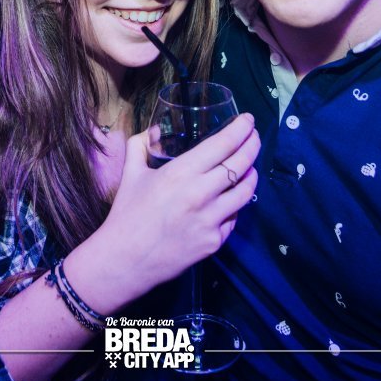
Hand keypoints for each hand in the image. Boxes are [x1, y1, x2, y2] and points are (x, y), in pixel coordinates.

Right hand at [103, 113, 259, 284]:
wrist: (125, 260)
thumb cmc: (126, 214)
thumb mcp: (130, 173)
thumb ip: (140, 145)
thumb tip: (153, 130)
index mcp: (181, 173)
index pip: (223, 144)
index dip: (241, 129)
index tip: (248, 120)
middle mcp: (201, 194)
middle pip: (241, 164)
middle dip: (253, 145)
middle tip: (255, 137)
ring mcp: (210, 220)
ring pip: (246, 192)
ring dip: (252, 175)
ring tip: (250, 167)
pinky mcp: (214, 242)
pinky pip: (233, 219)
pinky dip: (235, 206)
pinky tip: (231, 200)